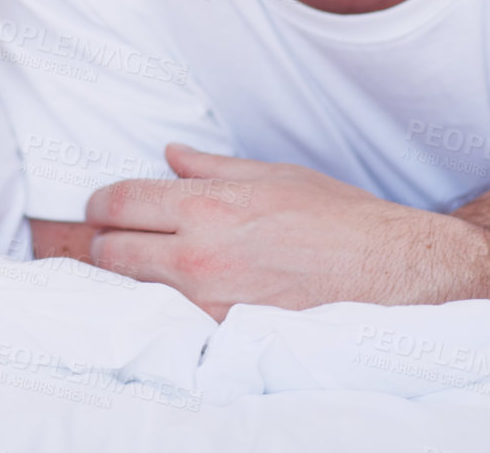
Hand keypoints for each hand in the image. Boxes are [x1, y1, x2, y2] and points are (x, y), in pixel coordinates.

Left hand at [84, 143, 472, 319]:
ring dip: (131, 278)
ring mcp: (208, 301)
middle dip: (105, 242)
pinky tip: (180, 296)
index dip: (99, 204)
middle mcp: (198, 255)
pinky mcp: (225, 335)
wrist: (390, 272)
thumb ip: (212, 167)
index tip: (101, 208)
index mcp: (206, 205)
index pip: (119, 203)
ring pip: (132, 291)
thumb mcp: (274, 175)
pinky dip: (165, 307)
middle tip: (118, 238)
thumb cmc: (338, 218)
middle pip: (109, 252)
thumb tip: (170, 155)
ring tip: (149, 267)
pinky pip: (171, 320)